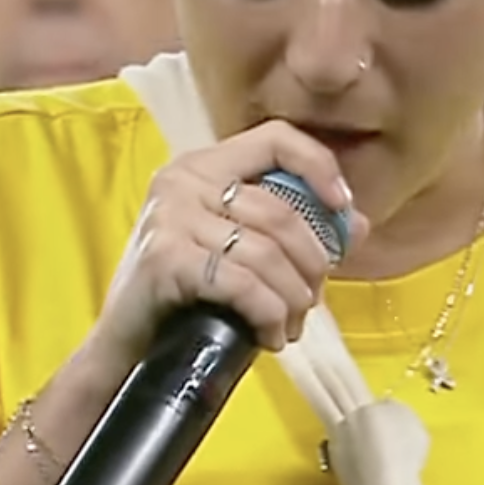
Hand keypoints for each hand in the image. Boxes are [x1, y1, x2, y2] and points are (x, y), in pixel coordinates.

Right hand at [84, 120, 369, 375]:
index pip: (276, 137)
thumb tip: (359, 226)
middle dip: (312, 264)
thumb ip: (298, 231)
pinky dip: (268, 314)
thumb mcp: (241, 252)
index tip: (343, 206)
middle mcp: (184, 178)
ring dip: (293, 299)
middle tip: (312, 301)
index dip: (318, 165)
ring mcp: (171, 215)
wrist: (124, 347)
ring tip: (291, 325)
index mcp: (205, 164)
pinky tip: (271, 336)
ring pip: (266, 252)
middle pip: (281, 210)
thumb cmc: (186, 295)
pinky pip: (242, 282)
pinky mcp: (165, 257)